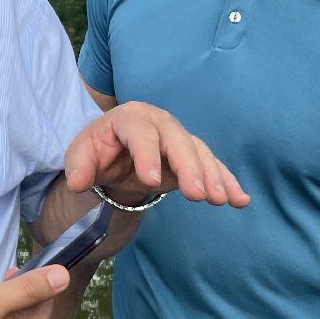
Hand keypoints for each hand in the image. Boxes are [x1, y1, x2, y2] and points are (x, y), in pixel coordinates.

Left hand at [63, 101, 250, 207]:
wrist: (115, 152)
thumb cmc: (98, 150)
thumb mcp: (81, 156)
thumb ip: (79, 167)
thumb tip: (79, 183)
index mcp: (130, 117)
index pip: (139, 132)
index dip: (146, 155)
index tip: (151, 181)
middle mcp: (159, 122)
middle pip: (177, 141)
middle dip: (188, 167)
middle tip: (196, 195)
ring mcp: (179, 137)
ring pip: (199, 154)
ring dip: (212, 177)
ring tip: (222, 200)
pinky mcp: (193, 155)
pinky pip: (213, 166)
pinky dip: (227, 182)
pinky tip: (240, 200)